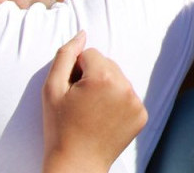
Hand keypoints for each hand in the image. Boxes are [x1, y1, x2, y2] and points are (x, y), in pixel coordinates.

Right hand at [42, 32, 146, 172]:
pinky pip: (128, 96)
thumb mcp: (52, 89)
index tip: (71, 91)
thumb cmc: (59, 127)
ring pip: (118, 79)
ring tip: (91, 110)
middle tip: (80, 102)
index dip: (75, 71)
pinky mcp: (142, 115)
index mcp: (103, 77)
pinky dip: (117, 102)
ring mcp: (136, 102)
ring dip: (105, 87)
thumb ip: (65, 55)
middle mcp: (125, 86)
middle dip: (92, 76)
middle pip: (107, 64)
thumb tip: (82, 33)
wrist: (76, 163)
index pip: (90, 54)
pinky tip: (103, 118)